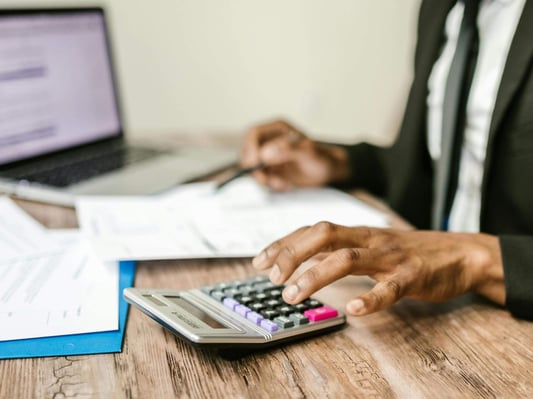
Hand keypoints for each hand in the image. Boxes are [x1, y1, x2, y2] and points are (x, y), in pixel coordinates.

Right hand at [241, 119, 349, 190]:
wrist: (327, 172)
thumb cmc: (321, 158)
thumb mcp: (308, 152)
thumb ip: (288, 150)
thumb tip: (266, 153)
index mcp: (277, 129)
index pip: (253, 134)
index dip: (250, 148)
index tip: (255, 163)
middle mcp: (269, 141)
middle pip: (248, 152)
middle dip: (254, 168)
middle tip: (266, 179)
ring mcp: (268, 157)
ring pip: (252, 169)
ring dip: (265, 179)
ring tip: (284, 183)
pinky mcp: (270, 171)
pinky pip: (262, 179)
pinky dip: (271, 185)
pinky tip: (286, 184)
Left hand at [252, 223, 505, 315]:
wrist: (459, 253)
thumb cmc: (407, 252)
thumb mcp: (369, 245)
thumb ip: (339, 250)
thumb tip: (303, 260)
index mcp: (357, 232)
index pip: (312, 230)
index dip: (284, 243)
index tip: (260, 261)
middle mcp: (369, 238)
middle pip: (324, 236)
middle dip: (292, 254)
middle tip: (272, 277)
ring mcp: (391, 256)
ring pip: (348, 259)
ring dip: (315, 276)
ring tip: (294, 295)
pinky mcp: (413, 276)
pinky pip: (391, 287)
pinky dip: (372, 298)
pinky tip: (355, 310)